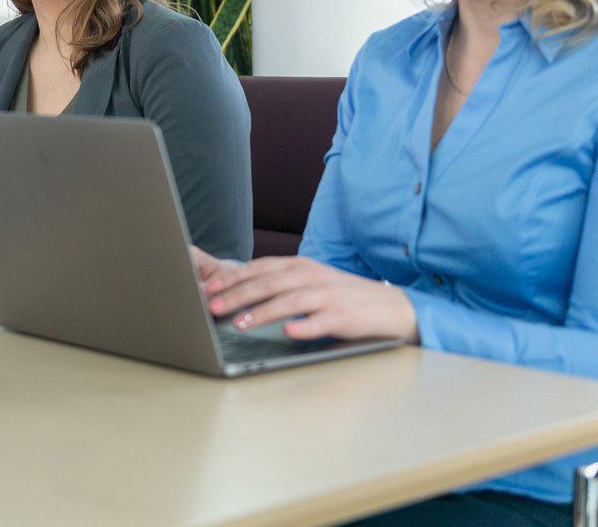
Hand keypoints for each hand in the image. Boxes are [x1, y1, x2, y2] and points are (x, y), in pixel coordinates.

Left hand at [195, 250, 419, 342]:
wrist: (388, 306)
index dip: (232, 278)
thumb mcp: (308, 282)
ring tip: (240, 323)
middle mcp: (311, 276)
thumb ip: (279, 284)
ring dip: (262, 312)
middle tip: (213, 306)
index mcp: (299, 265)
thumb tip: (238, 293)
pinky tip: (289, 332)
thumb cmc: (340, 296)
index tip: (208, 289)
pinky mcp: (343, 316)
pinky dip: (304, 327)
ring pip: (289, 301)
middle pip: (268, 283)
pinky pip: (320, 322)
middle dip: (237, 295)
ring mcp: (327, 296)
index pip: (259, 268)